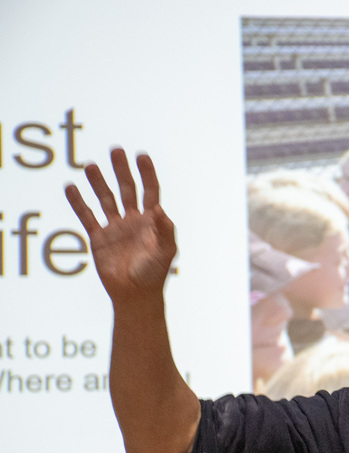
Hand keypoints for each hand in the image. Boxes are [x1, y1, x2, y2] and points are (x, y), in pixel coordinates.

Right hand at [65, 148, 175, 304]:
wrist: (135, 295)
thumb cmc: (155, 274)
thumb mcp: (166, 252)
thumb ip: (165, 230)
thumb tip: (159, 209)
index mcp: (152, 221)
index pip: (150, 191)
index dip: (147, 173)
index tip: (141, 156)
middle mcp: (133, 220)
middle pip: (127, 189)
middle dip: (122, 170)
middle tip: (116, 150)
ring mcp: (115, 228)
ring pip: (106, 199)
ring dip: (98, 182)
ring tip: (90, 166)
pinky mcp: (99, 238)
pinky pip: (87, 216)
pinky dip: (78, 202)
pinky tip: (71, 187)